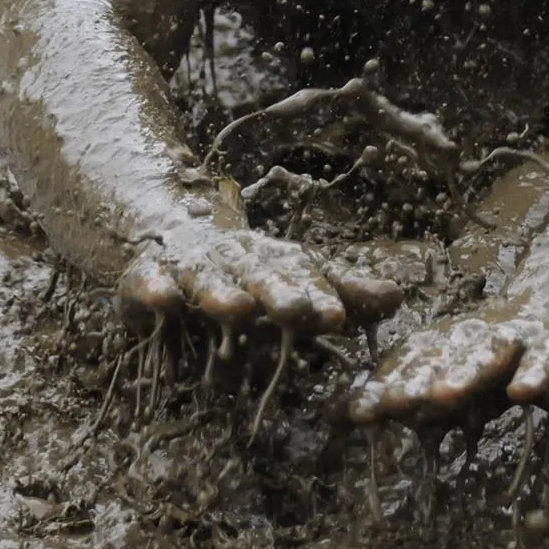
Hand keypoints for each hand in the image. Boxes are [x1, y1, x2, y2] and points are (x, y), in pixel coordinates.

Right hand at [116, 223, 402, 334]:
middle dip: (280, 293)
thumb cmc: (248, 271)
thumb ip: (342, 292)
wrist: (173, 230)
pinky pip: (149, 281)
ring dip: (221, 293)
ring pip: (209, 277)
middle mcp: (238, 259)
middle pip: (263, 274)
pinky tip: (162, 301)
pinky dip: (153, 289)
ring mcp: (191, 265)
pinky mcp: (148, 274)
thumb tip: (399, 297)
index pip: (305, 275)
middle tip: (299, 312)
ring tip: (236, 309)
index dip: (322, 294)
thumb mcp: (295, 280)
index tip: (339, 318)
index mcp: (277, 261)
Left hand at [345, 293, 548, 423]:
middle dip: (414, 381)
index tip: (354, 414)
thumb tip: (335, 417)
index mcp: (446, 343)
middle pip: (441, 358)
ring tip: (442, 396)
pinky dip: (535, 373)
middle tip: (388, 404)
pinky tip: (522, 392)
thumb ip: (403, 396)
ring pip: (489, 354)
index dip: (382, 386)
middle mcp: (476, 336)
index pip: (409, 365)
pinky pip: (547, 359)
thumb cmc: (497, 349)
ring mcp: (518, 338)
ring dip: (464, 373)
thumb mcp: (450, 372)